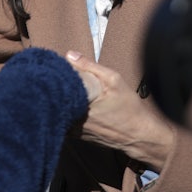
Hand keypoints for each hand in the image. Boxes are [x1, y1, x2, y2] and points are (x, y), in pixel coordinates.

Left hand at [65, 51, 174, 170]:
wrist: (138, 135)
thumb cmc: (129, 108)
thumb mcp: (114, 80)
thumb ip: (90, 66)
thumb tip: (70, 55)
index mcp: (79, 104)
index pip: (55, 88)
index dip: (52, 78)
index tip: (54, 70)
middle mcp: (73, 120)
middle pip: (53, 100)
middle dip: (54, 89)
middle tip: (58, 78)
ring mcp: (73, 131)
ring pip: (58, 111)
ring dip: (59, 102)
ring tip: (65, 92)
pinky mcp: (77, 137)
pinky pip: (65, 121)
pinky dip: (66, 112)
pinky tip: (74, 106)